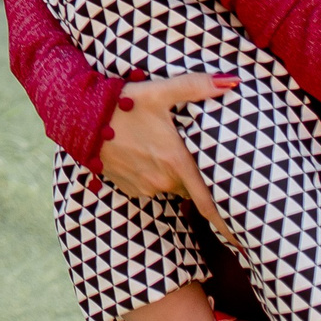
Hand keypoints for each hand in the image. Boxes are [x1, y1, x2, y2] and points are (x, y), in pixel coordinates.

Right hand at [98, 73, 239, 229]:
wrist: (79, 117)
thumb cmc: (122, 103)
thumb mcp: (160, 91)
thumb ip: (197, 86)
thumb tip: (233, 81)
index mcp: (177, 161)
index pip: (208, 203)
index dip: (226, 222)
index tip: (240, 239)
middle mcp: (162, 179)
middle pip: (191, 187)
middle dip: (196, 179)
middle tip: (194, 163)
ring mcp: (144, 185)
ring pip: (170, 186)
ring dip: (172, 174)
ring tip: (162, 149)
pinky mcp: (128, 187)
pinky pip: (150, 186)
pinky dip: (152, 175)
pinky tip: (143, 154)